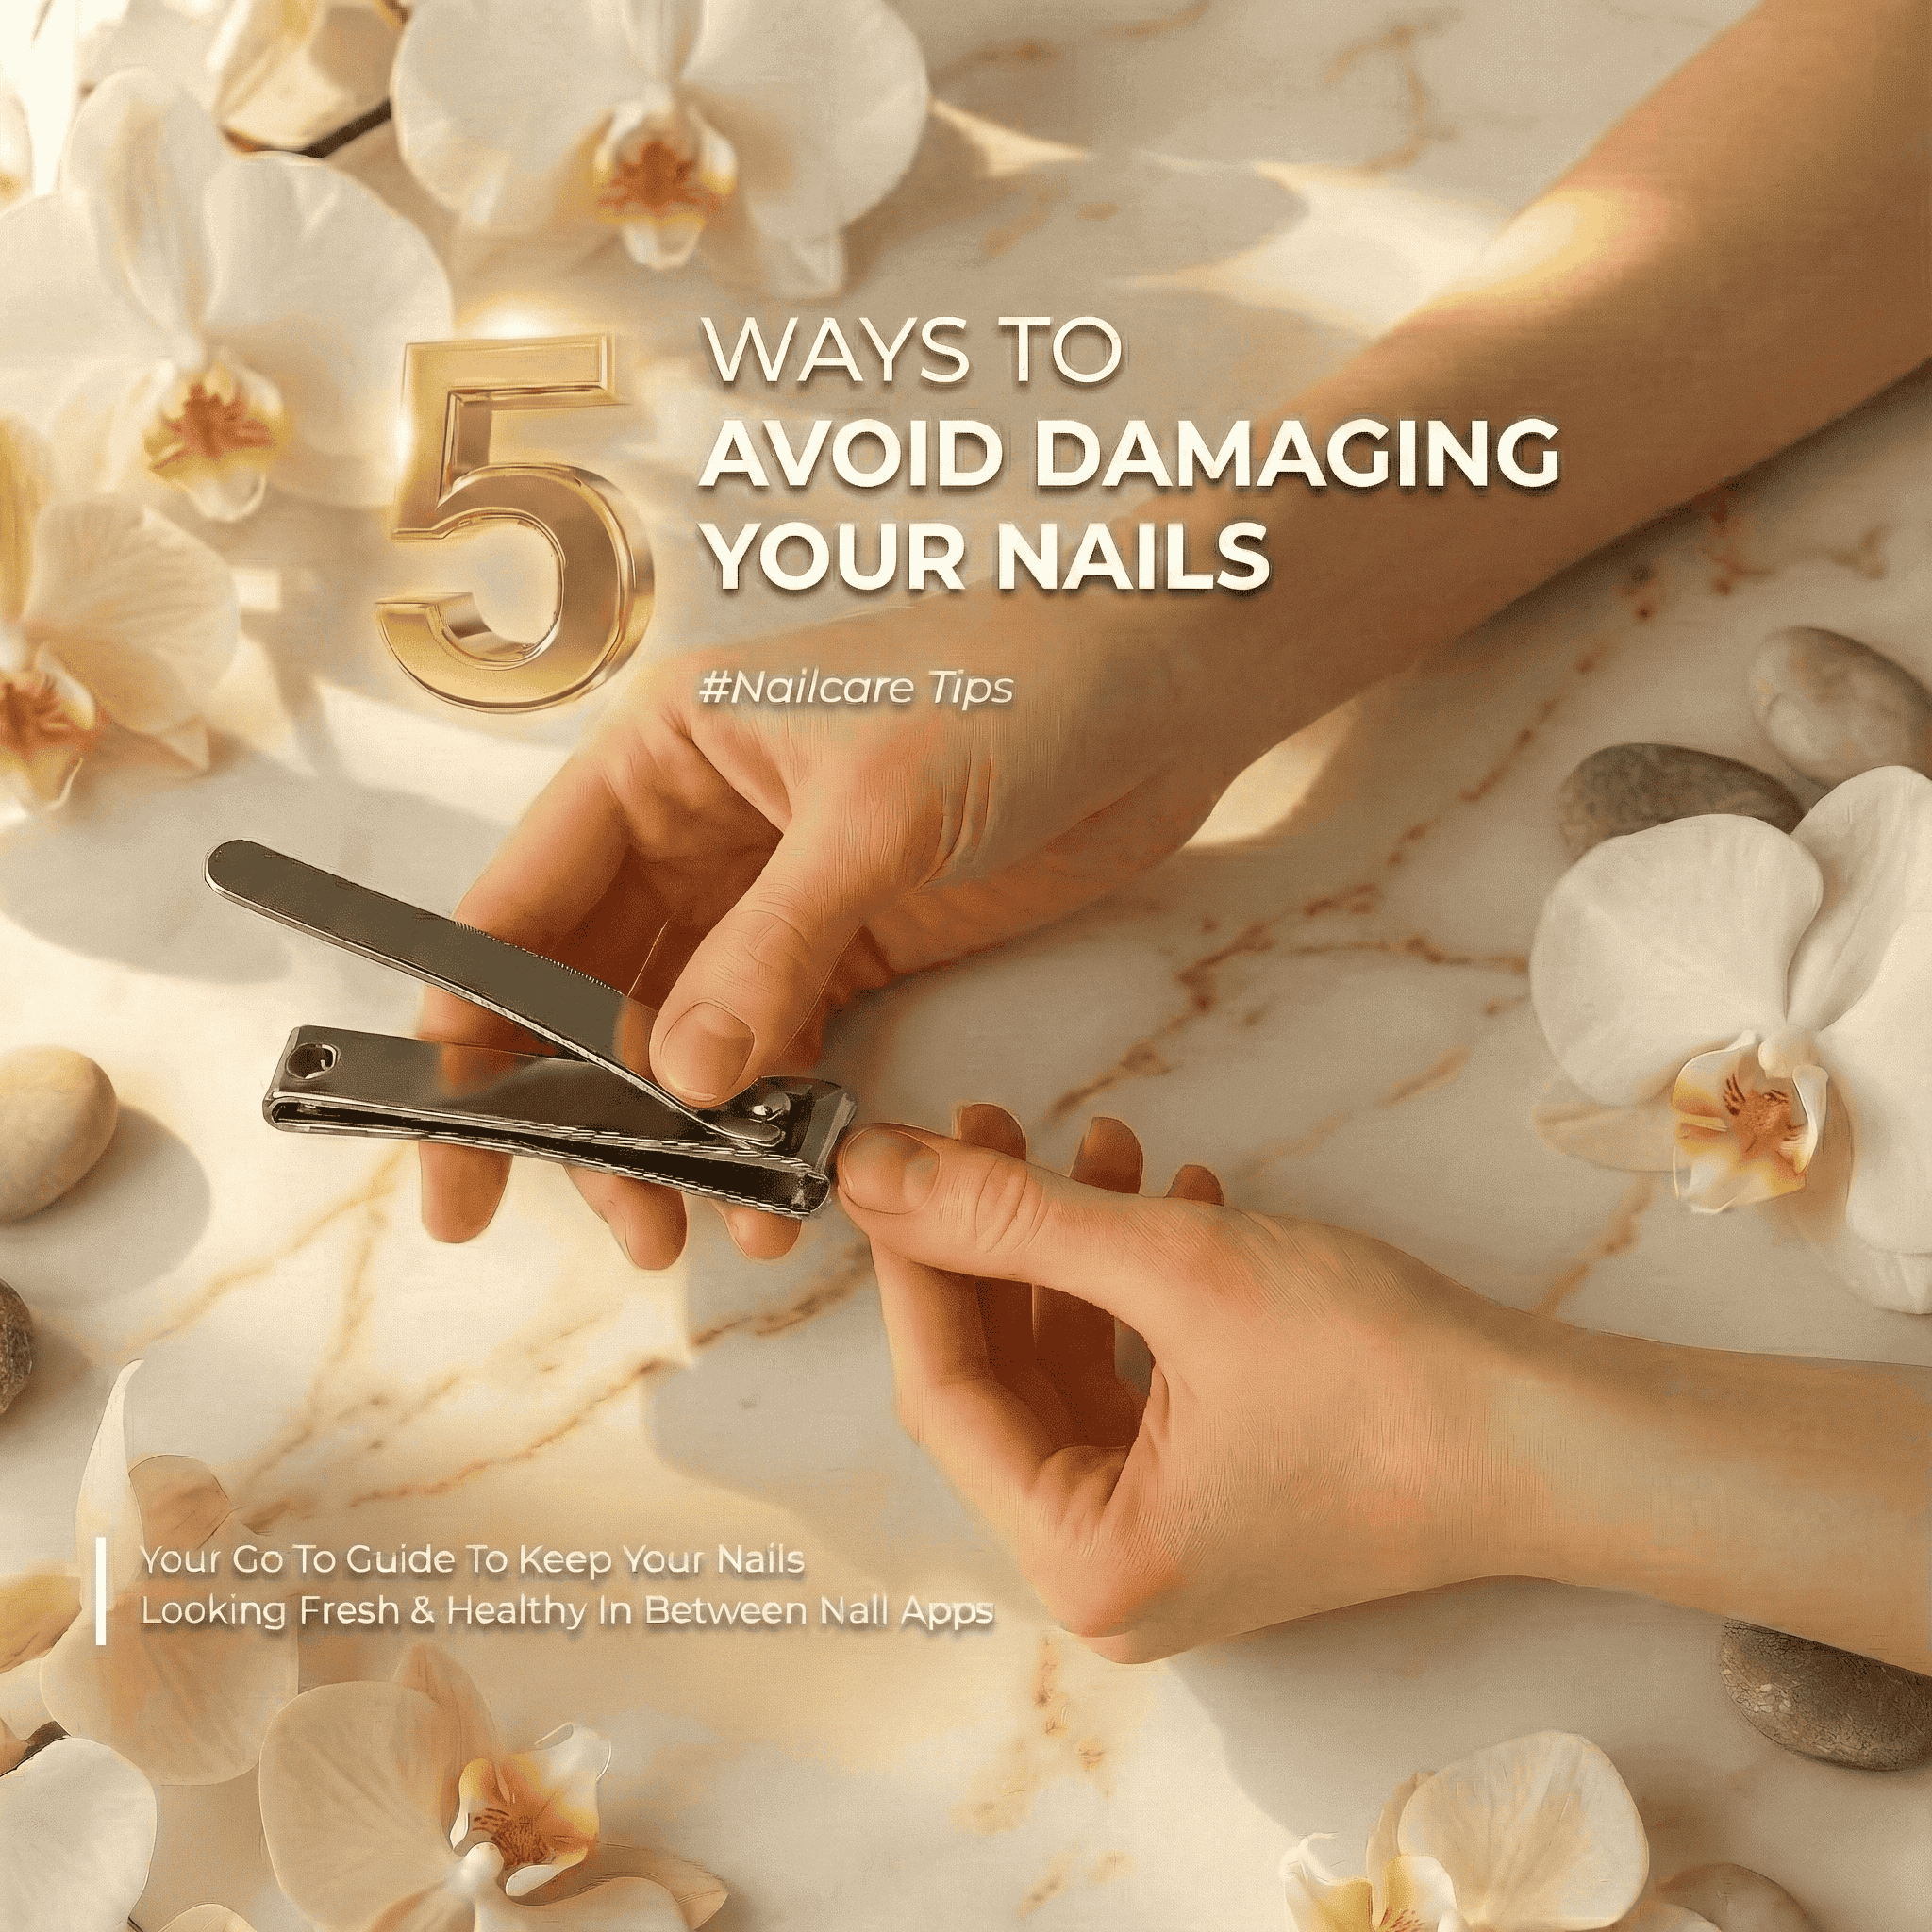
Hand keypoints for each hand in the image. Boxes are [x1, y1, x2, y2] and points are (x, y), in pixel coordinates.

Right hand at [418, 590, 1255, 1265]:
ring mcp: (773, 895)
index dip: (473, 1026)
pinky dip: (769, 1119)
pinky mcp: (852, 945)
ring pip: (684, 1037)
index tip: (450, 1142)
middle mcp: (697, 828)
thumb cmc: (1016, 686)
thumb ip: (770, 949)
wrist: (1165, 682)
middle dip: (586, 1112)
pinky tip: (780, 1183)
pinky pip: (778, 1047)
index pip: (524, 903)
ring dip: (684, 1135)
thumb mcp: (875, 813)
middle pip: (591, 991)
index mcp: (661, 756)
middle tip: (618, 1221)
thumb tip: (681, 1084)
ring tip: (705, 1226)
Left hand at [838, 1105, 1515, 1661]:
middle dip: (1001, 1243)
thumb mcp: (1172, 1269)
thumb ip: (1010, 1217)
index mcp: (1084, 1560)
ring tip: (1107, 1142)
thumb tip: (876, 1174)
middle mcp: (1114, 1572)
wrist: (1558, 1435)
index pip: (942, 1394)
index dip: (915, 1263)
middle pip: (1004, 1380)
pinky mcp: (1224, 1495)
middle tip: (991, 1128)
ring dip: (1079, 1250)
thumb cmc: (1384, 1378)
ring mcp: (1172, 1539)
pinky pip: (1141, 1383)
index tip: (899, 1161)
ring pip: (1074, 1369)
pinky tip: (1172, 1198)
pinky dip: (1142, 1292)